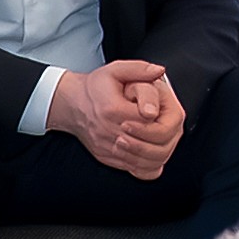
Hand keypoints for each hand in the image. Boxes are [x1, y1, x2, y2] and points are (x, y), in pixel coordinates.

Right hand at [51, 60, 183, 177]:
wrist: (72, 104)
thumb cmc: (94, 88)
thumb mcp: (115, 70)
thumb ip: (139, 69)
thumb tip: (159, 71)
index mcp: (112, 110)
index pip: (147, 120)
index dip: (160, 115)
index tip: (160, 109)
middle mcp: (109, 132)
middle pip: (148, 143)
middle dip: (163, 134)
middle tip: (166, 124)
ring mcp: (107, 148)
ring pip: (143, 161)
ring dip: (160, 151)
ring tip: (164, 138)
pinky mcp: (107, 158)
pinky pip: (133, 169)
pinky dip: (149, 165)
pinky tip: (154, 153)